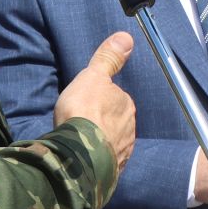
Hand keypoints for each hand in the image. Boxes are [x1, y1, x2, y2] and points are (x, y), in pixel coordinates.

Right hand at [53, 34, 135, 172]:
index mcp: (126, 105)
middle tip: (79, 123)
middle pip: (114, 121)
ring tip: (80, 143)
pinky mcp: (113, 171)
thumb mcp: (92, 76)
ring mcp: (122, 151)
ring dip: (100, 142)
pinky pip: (106, 162)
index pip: (115, 98)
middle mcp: (130, 128)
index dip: (98, 100)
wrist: (78, 154)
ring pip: (111, 142)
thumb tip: (126, 37)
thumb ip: (108, 59)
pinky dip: (97, 160)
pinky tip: (84, 160)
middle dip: (101, 122)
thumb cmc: (83, 111)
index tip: (83, 104)